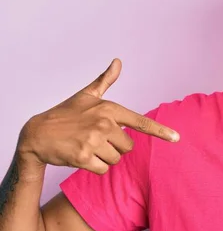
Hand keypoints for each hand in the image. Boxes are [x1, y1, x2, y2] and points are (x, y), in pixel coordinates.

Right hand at [17, 59, 179, 174]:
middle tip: (95, 140)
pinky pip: (103, 169)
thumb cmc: (64, 115)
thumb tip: (118, 61)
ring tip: (87, 147)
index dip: (160, 131)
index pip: (140, 122)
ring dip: (104, 158)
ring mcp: (93, 140)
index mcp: (109, 109)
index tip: (177, 138)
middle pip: (128, 147)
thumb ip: (105, 81)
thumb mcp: (86, 96)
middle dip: (115, 147)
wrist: (36, 134)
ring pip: (116, 159)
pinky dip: (95, 167)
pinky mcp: (83, 157)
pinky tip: (82, 157)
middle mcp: (103, 123)